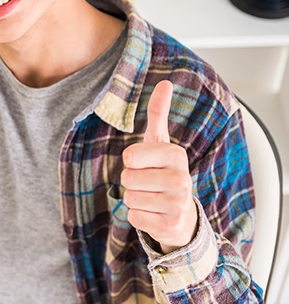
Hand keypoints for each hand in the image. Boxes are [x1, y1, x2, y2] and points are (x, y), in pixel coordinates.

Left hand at [121, 80, 197, 253]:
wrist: (182, 215)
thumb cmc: (163, 172)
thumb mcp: (160, 142)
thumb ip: (159, 113)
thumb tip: (165, 82)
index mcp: (176, 155)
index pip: (130, 156)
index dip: (131, 161)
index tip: (144, 163)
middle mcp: (182, 179)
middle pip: (127, 178)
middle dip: (131, 181)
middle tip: (149, 183)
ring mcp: (178, 204)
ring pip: (129, 198)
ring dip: (135, 199)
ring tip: (152, 198)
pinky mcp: (170, 226)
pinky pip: (134, 217)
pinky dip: (138, 217)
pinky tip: (154, 214)